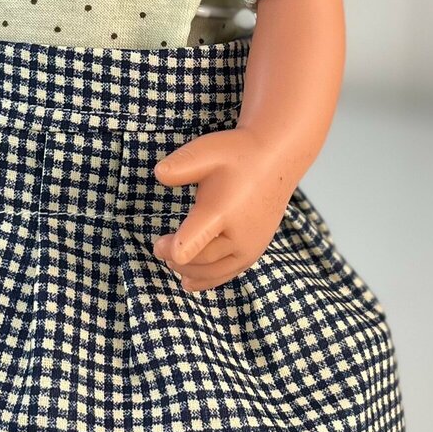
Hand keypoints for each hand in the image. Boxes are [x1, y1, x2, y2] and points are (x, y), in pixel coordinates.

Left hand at [151, 127, 293, 291]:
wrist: (276, 159)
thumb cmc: (238, 154)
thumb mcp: (207, 150)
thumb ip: (182, 165)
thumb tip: (159, 173)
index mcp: (223, 212)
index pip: (195, 243)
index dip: (176, 250)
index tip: (158, 248)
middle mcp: (240, 236)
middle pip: (200, 260)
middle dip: (175, 258)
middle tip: (156, 247)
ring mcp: (250, 247)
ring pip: (214, 272)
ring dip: (189, 271)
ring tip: (170, 262)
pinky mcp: (255, 251)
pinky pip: (228, 273)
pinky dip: (207, 280)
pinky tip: (189, 281)